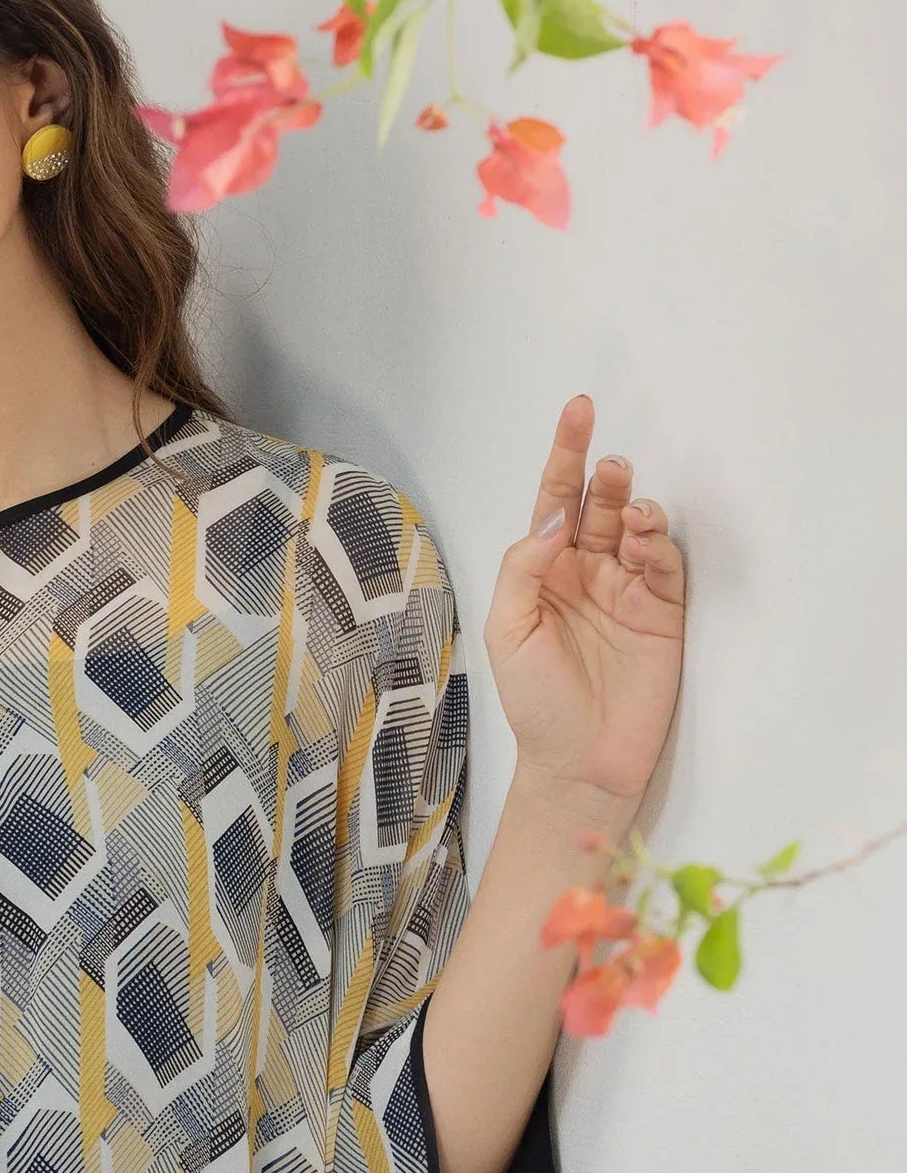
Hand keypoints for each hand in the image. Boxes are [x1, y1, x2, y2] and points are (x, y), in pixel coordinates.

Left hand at [483, 391, 686, 812]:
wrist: (579, 762)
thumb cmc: (535, 702)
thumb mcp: (508, 631)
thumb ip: (524, 570)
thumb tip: (553, 520)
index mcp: (543, 571)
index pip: (554, 501)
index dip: (565, 456)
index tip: (578, 411)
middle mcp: (586, 572)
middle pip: (597, 505)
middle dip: (603, 476)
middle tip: (609, 460)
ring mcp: (626, 591)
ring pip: (634, 529)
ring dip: (633, 506)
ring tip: (628, 500)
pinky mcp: (662, 614)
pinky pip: (663, 565)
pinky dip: (658, 543)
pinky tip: (645, 534)